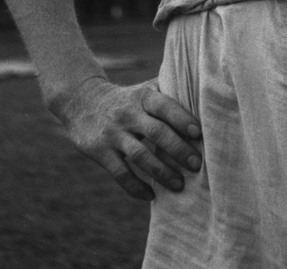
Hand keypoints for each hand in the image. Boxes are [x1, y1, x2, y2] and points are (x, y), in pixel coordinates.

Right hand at [50, 75, 202, 200]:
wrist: (82, 102)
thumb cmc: (126, 98)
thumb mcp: (143, 89)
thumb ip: (168, 92)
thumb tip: (204, 98)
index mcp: (142, 96)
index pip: (164, 106)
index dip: (181, 118)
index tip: (198, 133)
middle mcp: (128, 114)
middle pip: (156, 132)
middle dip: (178, 150)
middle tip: (196, 164)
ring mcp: (113, 134)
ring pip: (140, 156)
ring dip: (161, 172)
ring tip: (179, 185)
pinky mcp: (100, 152)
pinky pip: (120, 174)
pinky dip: (136, 187)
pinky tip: (150, 196)